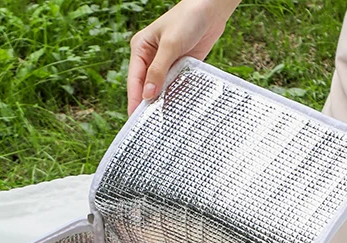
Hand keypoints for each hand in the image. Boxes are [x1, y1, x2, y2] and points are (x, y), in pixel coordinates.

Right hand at [128, 0, 238, 114]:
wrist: (212, 10)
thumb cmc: (188, 19)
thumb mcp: (170, 44)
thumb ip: (158, 70)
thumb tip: (148, 95)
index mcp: (141, 49)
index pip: (134, 79)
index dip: (134, 99)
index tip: (135, 118)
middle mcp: (151, 59)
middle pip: (146, 87)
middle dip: (148, 105)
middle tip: (149, 126)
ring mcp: (166, 65)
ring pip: (161, 90)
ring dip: (162, 104)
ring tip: (162, 124)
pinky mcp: (180, 69)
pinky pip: (175, 88)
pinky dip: (176, 98)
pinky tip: (176, 112)